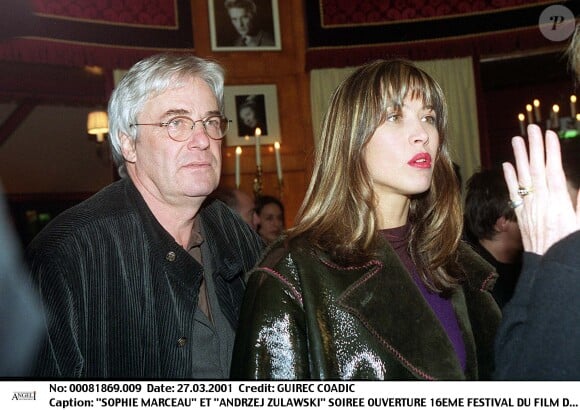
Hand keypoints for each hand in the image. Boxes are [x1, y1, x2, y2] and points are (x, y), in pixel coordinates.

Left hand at [502, 124, 579, 253]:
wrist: (551, 267)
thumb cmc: (570, 246)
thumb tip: (578, 183)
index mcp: (559, 203)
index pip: (553, 172)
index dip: (551, 153)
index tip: (549, 135)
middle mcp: (541, 203)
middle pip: (536, 170)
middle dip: (534, 148)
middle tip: (531, 128)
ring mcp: (529, 208)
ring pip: (523, 178)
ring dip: (519, 157)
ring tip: (516, 139)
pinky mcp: (521, 215)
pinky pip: (513, 194)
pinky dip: (509, 178)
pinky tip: (506, 164)